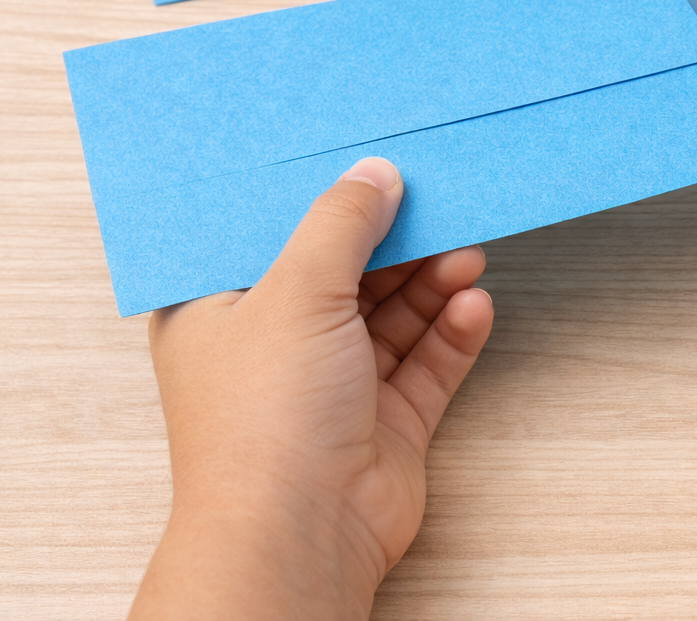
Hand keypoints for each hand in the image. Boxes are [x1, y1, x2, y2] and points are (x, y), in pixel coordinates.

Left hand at [129, 157, 493, 620]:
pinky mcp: (383, 421)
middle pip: (345, 272)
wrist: (301, 535)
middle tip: (440, 201)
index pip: (271, 236)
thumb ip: (340, 223)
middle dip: (395, 240)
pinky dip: (451, 332)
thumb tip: (374, 174)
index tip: (366, 161)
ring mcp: (332, 385)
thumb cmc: (263, 420)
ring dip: (432, 281)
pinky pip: (425, 362)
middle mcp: (275, 345)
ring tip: (467, 253)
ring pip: (392, 315)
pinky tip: (473, 305)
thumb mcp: (297, 290)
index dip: (317, 199)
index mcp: (222, 309)